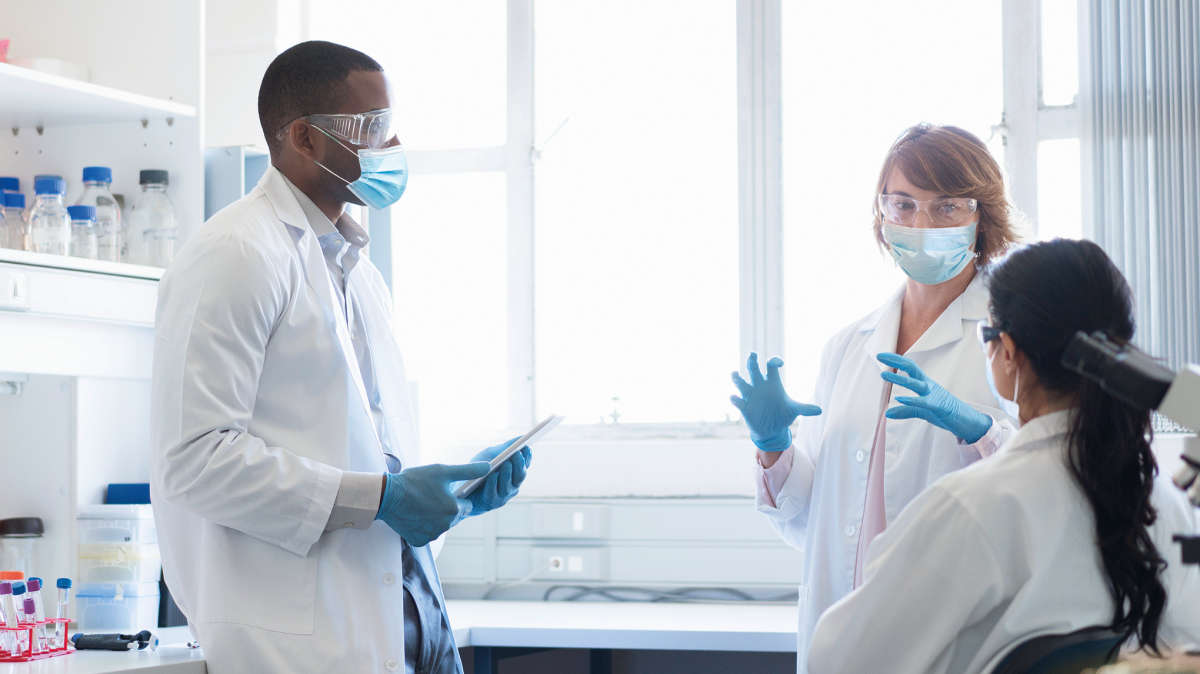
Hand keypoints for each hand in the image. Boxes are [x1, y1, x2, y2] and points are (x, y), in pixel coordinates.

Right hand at [376, 461, 490, 546]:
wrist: (387, 496)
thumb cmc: (415, 481)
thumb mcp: (442, 471)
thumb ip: (468, 470)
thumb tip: (489, 467)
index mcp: (454, 509)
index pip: (467, 505)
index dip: (458, 497)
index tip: (446, 491)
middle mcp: (445, 526)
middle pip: (454, 516)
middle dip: (447, 507)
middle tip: (431, 495)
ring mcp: (432, 535)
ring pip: (441, 526)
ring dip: (436, 517)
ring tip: (422, 503)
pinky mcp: (419, 541)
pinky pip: (427, 533)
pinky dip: (423, 526)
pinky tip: (415, 514)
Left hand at [466, 437, 531, 515]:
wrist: (458, 489)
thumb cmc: (476, 470)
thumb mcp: (490, 455)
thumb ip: (505, 448)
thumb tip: (521, 438)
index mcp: (514, 474)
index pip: (525, 465)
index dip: (527, 457)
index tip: (526, 447)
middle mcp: (512, 486)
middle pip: (520, 476)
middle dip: (519, 464)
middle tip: (517, 453)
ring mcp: (503, 496)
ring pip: (508, 486)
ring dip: (507, 474)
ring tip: (506, 463)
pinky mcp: (490, 504)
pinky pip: (493, 493)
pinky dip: (493, 484)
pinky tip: (492, 475)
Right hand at [730, 353, 821, 450]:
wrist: (772, 430)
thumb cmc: (782, 415)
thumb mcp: (793, 411)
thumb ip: (804, 408)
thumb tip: (819, 410)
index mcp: (772, 383)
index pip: (771, 366)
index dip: (774, 361)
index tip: (779, 363)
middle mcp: (760, 386)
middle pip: (753, 369)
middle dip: (752, 361)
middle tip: (753, 354)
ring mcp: (750, 396)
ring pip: (740, 382)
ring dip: (737, 378)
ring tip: (735, 373)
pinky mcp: (744, 407)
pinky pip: (737, 400)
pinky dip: (736, 399)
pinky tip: (735, 397)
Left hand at [877, 352, 991, 443]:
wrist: (966, 421)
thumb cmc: (944, 412)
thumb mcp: (922, 411)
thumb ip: (905, 411)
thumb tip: (887, 414)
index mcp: (925, 384)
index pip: (910, 367)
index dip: (896, 360)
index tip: (881, 355)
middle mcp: (929, 386)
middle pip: (912, 369)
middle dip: (896, 361)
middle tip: (879, 356)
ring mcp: (934, 395)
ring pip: (915, 383)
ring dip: (899, 379)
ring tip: (883, 374)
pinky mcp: (938, 407)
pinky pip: (923, 402)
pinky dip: (911, 400)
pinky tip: (899, 398)